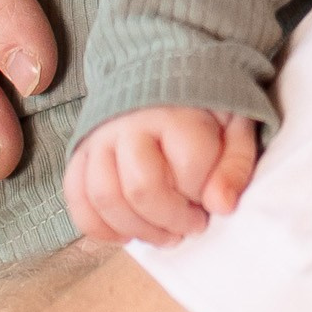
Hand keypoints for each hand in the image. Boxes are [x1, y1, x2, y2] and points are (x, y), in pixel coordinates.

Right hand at [63, 107, 259, 249]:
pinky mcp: (80, 151)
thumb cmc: (200, 113)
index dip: (203, 197)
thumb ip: (235, 165)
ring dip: (136, 230)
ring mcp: (100, 137)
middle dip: (169, 221)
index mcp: (176, 113)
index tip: (210, 204)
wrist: (157, 76)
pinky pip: (76, 196)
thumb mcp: (233, 129)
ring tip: (161, 235)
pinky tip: (125, 235)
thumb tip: (220, 206)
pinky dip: (97, 226)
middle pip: (141, 188)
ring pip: (105, 197)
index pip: (188, 166)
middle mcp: (131, 123)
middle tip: (188, 227)